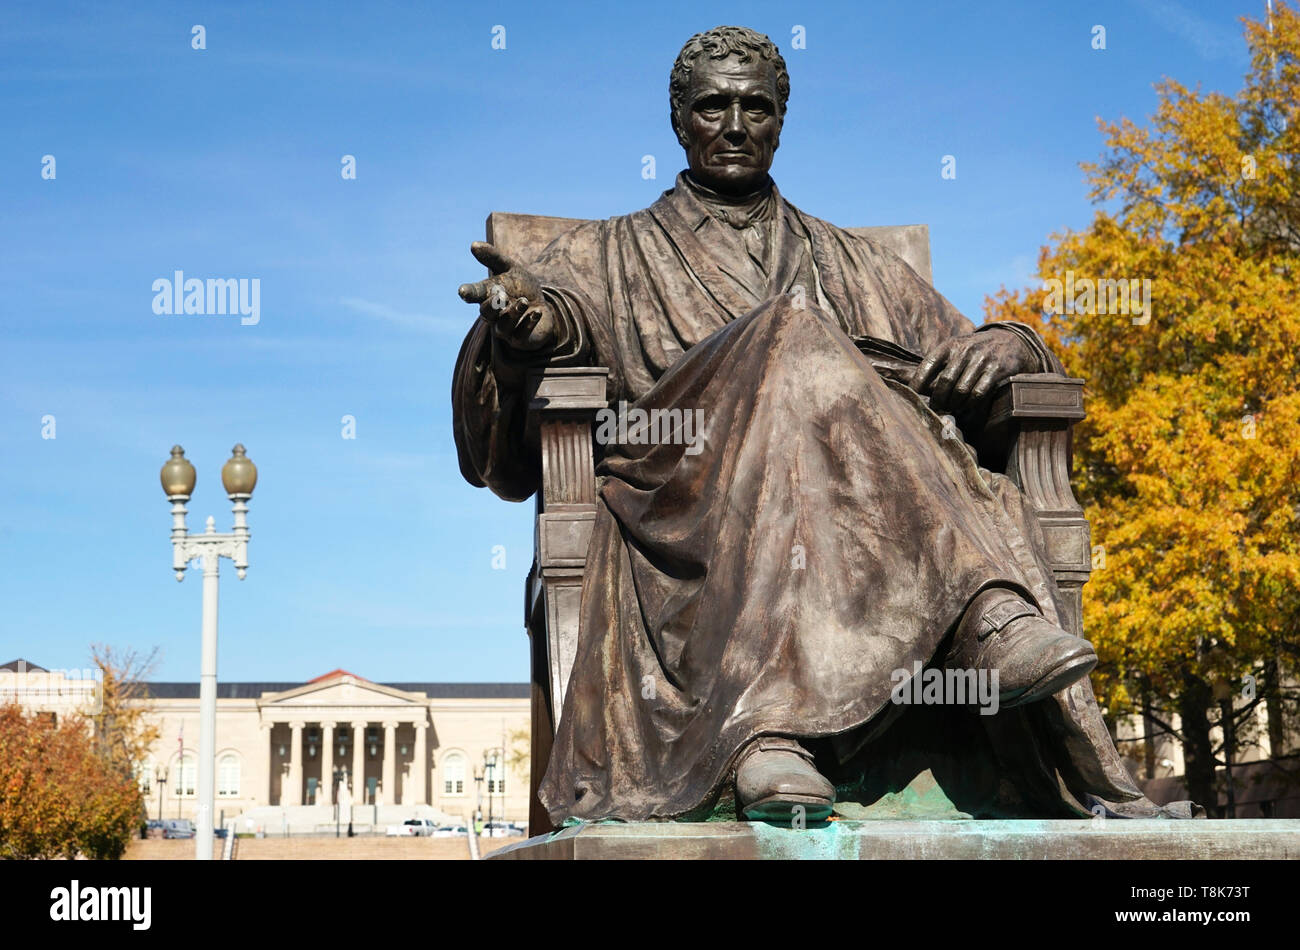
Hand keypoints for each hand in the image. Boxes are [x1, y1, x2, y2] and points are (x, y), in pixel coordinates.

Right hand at [457, 241, 558, 350]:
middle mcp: (494, 315)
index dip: (468, 293)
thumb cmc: (521, 286)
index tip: (462, 291)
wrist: (541, 305)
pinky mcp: (521, 340)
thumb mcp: (510, 268)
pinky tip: (537, 312)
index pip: (475, 294)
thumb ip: (493, 258)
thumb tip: (473, 244)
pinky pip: (521, 335)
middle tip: (501, 295)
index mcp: (488, 296)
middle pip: (486, 314)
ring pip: (503, 326)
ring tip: (523, 300)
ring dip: (513, 313)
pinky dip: (529, 323)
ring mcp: (506, 329)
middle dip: (493, 305)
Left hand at [909, 331, 1035, 412]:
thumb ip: (937, 365)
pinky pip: (978, 394)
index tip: (912, 396)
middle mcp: (965, 350)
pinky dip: (970, 404)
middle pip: (945, 382)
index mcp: (950, 345)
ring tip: (951, 408)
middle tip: (937, 408)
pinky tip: (967, 406)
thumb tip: (911, 386)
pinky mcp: (997, 370)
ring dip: (954, 404)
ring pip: (961, 391)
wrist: (1009, 342)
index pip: (928, 364)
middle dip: (938, 400)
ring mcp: (982, 360)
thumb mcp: (955, 349)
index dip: (917, 383)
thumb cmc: (973, 351)